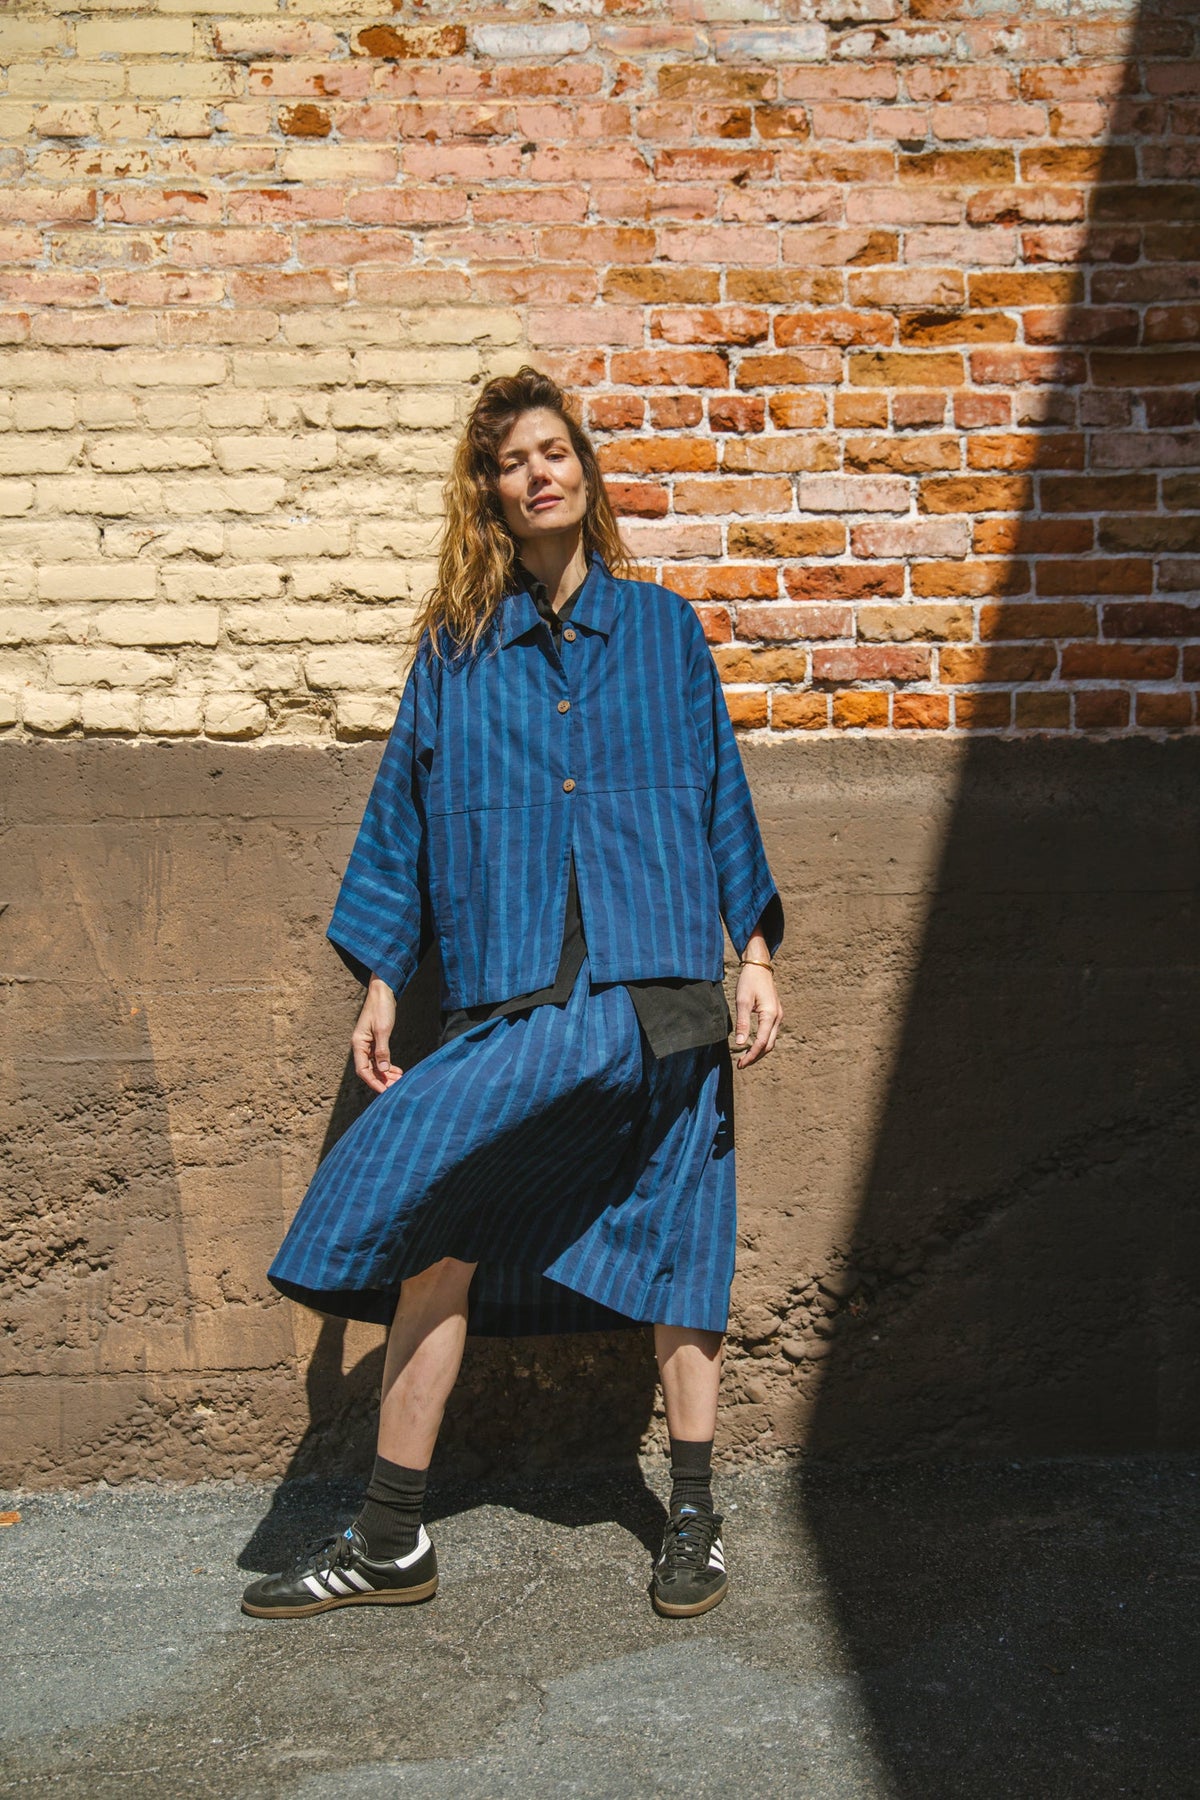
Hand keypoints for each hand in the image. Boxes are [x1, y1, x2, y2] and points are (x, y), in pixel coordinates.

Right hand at [351, 976, 403, 1093]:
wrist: (383, 992)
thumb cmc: (381, 1008)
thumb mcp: (383, 1030)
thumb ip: (382, 1051)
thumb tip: (383, 1070)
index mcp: (358, 1044)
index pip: (363, 1070)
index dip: (374, 1082)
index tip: (385, 1091)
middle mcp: (361, 1046)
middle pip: (369, 1070)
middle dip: (381, 1080)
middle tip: (396, 1087)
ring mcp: (367, 1044)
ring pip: (375, 1065)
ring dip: (385, 1074)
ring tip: (398, 1080)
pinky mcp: (375, 1041)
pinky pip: (379, 1058)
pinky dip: (387, 1065)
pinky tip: (397, 1070)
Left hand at [732, 962, 781, 1068]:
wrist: (759, 966)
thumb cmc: (749, 981)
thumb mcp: (742, 1001)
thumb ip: (742, 1023)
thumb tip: (740, 1043)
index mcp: (770, 1014)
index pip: (762, 1042)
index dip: (752, 1055)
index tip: (741, 1064)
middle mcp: (778, 1017)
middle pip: (769, 1045)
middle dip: (756, 1057)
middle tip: (741, 1065)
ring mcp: (778, 1016)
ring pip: (771, 1041)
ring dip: (759, 1051)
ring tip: (745, 1058)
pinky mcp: (775, 1014)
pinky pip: (771, 1033)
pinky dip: (762, 1043)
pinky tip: (751, 1045)